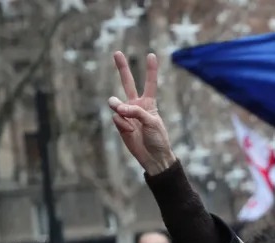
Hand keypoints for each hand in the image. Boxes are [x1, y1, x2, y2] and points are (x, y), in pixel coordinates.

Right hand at [108, 52, 176, 175]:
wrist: (153, 157)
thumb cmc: (158, 139)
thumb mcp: (152, 122)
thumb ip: (136, 111)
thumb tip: (117, 107)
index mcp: (149, 103)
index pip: (150, 83)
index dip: (151, 70)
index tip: (151, 55)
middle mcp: (136, 105)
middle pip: (128, 83)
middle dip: (122, 68)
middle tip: (117, 52)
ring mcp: (126, 114)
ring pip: (116, 102)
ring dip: (118, 107)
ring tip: (123, 113)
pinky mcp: (119, 124)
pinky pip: (116, 118)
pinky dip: (122, 124)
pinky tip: (129, 131)